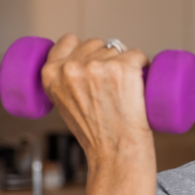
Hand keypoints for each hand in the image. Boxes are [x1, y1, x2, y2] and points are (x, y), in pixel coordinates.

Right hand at [40, 34, 153, 166]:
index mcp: (51, 74)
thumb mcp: (64, 104)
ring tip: (123, 92)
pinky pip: (139, 55)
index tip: (93, 61)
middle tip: (111, 87)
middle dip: (106, 58)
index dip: (84, 49)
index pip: (68, 40)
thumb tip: (82, 64)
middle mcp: (72, 67)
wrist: (115, 153)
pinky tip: (140, 83)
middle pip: (97, 44)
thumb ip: (65, 82)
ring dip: (125, 63)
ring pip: (118, 49)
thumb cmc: (95, 134)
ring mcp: (98, 66)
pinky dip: (143, 66)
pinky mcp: (124, 68)